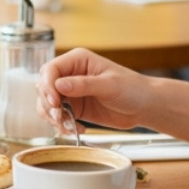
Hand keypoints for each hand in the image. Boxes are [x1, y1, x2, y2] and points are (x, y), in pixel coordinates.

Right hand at [36, 48, 150, 132]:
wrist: (144, 106)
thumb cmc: (132, 88)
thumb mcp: (109, 85)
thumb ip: (84, 85)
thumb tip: (59, 85)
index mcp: (78, 60)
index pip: (51, 70)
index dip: (47, 85)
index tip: (54, 102)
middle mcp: (70, 74)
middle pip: (43, 86)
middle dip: (48, 104)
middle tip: (59, 117)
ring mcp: (71, 92)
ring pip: (47, 103)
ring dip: (52, 117)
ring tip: (68, 126)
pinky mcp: (75, 108)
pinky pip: (58, 116)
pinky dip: (61, 125)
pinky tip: (75, 129)